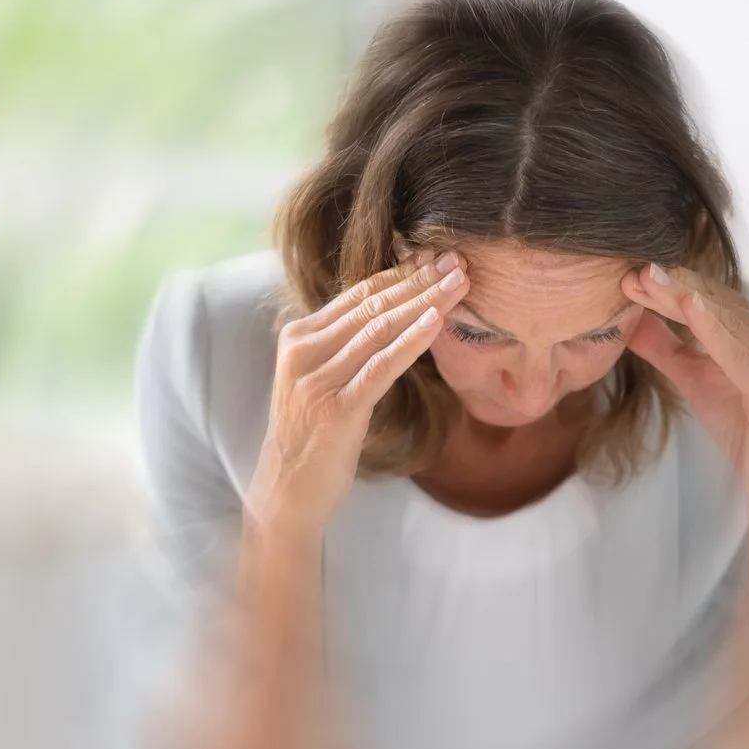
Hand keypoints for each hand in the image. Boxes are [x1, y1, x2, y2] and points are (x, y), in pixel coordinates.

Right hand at [247, 252, 467, 539]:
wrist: (288, 490)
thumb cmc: (313, 437)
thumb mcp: (321, 381)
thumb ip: (344, 347)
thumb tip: (392, 315)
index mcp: (299, 338)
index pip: (358, 294)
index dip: (401, 273)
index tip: (437, 258)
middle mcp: (303, 351)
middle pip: (373, 305)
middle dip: (420, 281)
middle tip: (458, 261)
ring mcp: (317, 379)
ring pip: (380, 329)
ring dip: (425, 303)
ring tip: (460, 284)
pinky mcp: (336, 408)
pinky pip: (380, 366)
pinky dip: (411, 342)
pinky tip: (437, 323)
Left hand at [621, 262, 748, 518]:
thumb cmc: (744, 428)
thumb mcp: (694, 378)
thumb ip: (665, 347)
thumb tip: (632, 320)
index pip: (712, 299)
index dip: (671, 287)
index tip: (633, 276)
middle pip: (717, 302)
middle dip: (673, 287)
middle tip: (635, 271)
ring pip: (724, 318)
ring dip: (683, 298)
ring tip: (650, 280)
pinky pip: (737, 349)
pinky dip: (712, 327)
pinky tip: (689, 307)